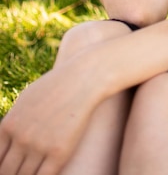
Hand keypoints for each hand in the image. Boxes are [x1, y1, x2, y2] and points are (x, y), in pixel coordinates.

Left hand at [0, 60, 98, 174]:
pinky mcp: (59, 153)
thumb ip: (13, 121)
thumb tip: (5, 141)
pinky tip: (46, 172)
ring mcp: (40, 146)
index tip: (10, 166)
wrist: (81, 80)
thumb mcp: (25, 99)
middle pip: (8, 171)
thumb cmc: (55, 87)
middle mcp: (21, 138)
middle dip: (12, 173)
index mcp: (9, 125)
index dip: (2, 166)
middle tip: (19, 171)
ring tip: (32, 172)